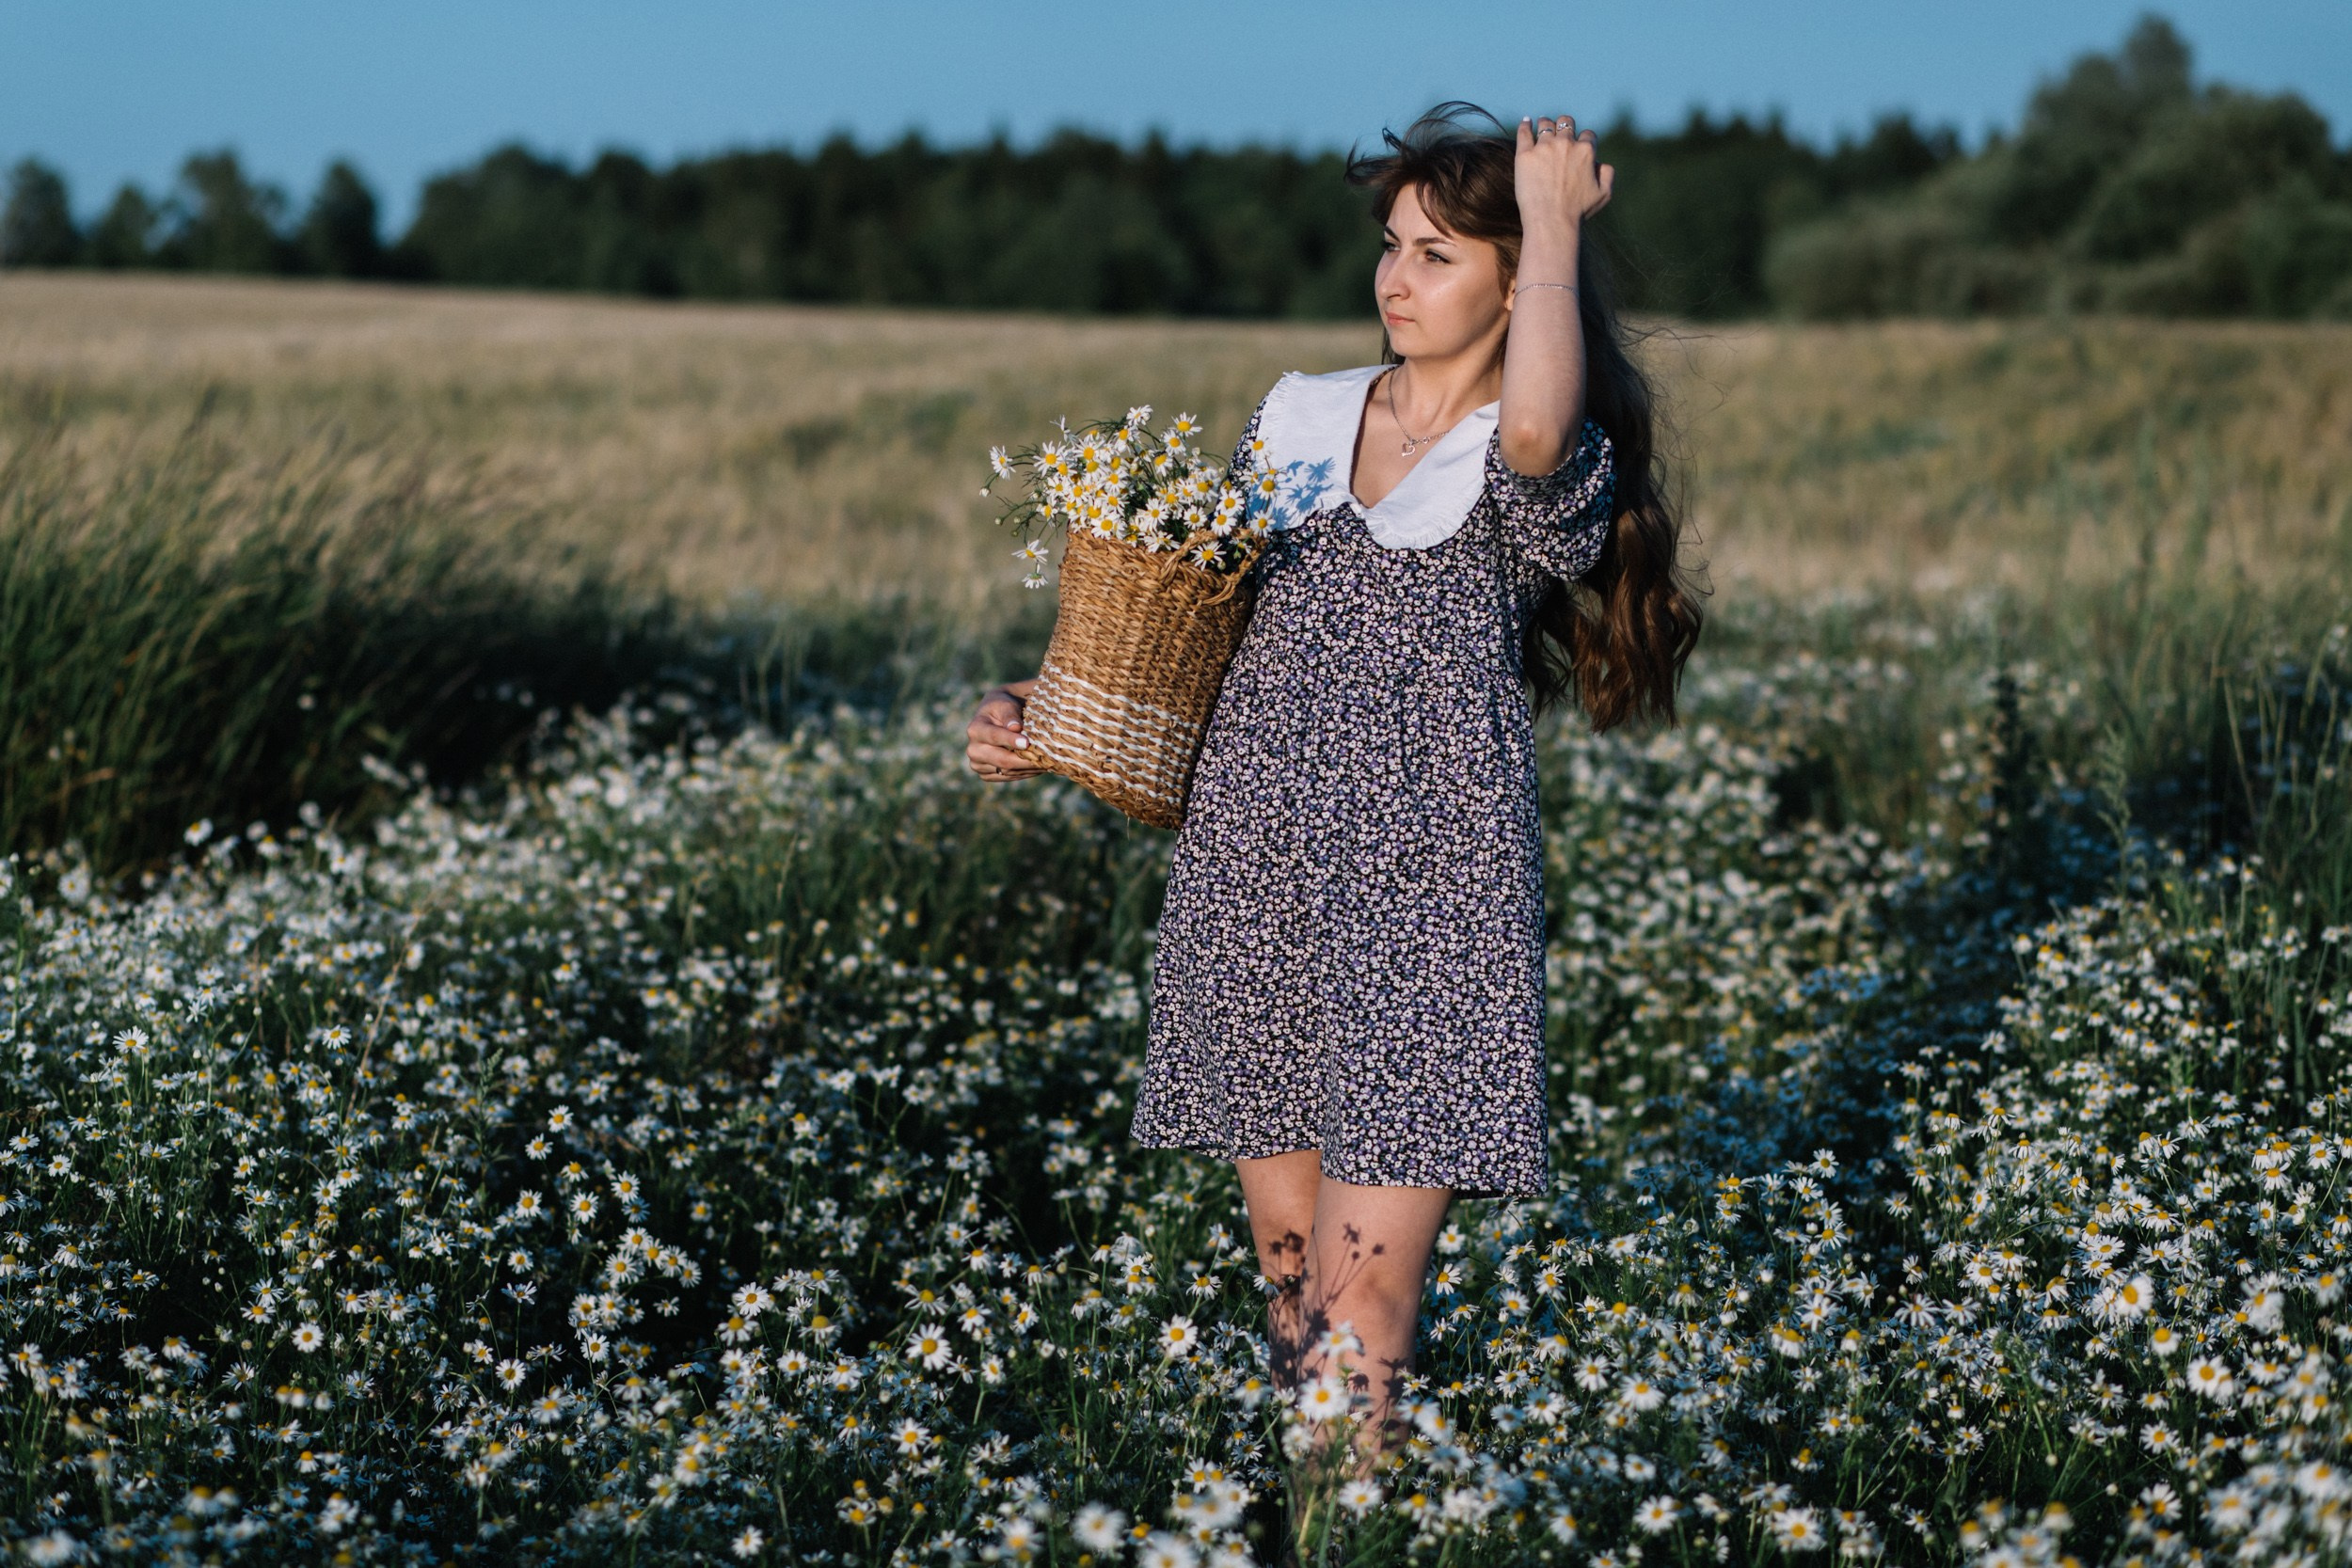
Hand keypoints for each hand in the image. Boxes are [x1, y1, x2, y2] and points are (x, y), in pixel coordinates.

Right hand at [965, 679, 1045, 782]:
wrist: (995, 719)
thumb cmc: (1003, 708)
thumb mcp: (1006, 705)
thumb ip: (1010, 715)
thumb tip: (1015, 728)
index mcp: (975, 730)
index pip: (995, 737)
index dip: (1011, 741)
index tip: (1027, 743)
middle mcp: (973, 750)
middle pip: (1002, 760)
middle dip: (1026, 760)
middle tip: (1045, 758)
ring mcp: (978, 765)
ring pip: (1008, 771)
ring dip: (1029, 768)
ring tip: (1047, 762)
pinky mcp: (986, 775)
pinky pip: (1009, 777)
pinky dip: (1025, 773)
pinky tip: (1038, 766)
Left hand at [1514, 114, 1612, 234]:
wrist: (1551, 222)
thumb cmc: (1578, 212)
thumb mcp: (1604, 194)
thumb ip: (1608, 173)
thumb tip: (1600, 162)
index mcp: (1586, 151)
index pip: (1588, 135)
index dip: (1584, 140)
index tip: (1578, 146)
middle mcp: (1566, 144)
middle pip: (1566, 123)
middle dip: (1565, 126)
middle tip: (1559, 130)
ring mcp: (1544, 148)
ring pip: (1545, 124)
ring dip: (1546, 123)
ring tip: (1542, 125)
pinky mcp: (1525, 155)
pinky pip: (1524, 132)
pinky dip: (1525, 125)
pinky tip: (1526, 122)